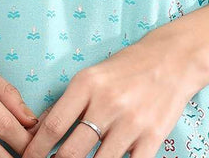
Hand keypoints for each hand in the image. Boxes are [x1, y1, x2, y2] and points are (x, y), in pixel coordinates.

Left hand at [20, 31, 200, 157]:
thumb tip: (40, 131)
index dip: (35, 150)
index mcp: (87, 85)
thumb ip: (69, 103)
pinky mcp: (152, 137)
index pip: (53, 126)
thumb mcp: (93, 76)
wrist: (172, 59)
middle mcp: (107, 104)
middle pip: (71, 151)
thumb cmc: (127, 67)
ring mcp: (130, 123)